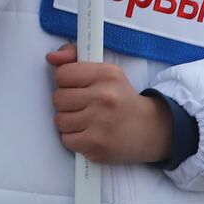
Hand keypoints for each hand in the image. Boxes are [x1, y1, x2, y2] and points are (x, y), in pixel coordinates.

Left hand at [46, 43, 170, 164]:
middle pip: (58, 99)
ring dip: (69, 122)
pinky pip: (66, 140)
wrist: (152, 130)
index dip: (66, 82)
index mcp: (106, 75)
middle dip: (67, 103)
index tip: (78, 88)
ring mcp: (101, 124)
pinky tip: (90, 134)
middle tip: (85, 106)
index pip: (62, 74)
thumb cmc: (121, 99)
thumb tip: (51, 58)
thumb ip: (74, 59)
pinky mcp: (98, 146)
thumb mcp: (105, 72)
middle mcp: (104, 98)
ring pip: (60, 120)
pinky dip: (74, 139)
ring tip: (88, 121)